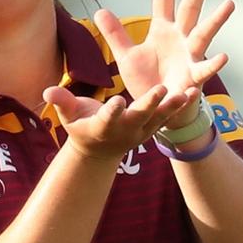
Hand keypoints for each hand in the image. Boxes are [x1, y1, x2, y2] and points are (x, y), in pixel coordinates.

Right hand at [43, 83, 196, 160]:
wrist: (99, 152)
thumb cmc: (81, 127)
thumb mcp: (68, 116)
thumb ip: (62, 102)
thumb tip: (47, 90)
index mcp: (102, 126)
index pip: (107, 118)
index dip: (111, 111)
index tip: (116, 100)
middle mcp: (124, 130)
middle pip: (139, 116)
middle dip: (150, 104)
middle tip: (161, 90)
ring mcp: (140, 131)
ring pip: (159, 118)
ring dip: (174, 107)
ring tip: (188, 93)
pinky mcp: (152, 129)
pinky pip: (168, 117)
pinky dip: (181, 107)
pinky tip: (195, 93)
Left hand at [94, 0, 234, 127]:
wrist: (156, 108)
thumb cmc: (145, 81)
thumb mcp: (126, 56)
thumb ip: (116, 34)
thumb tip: (100, 10)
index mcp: (162, 30)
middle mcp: (179, 38)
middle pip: (190, 7)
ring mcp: (189, 55)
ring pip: (203, 33)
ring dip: (216, 20)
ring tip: (230, 4)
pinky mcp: (193, 76)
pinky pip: (205, 69)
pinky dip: (214, 64)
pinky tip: (224, 56)